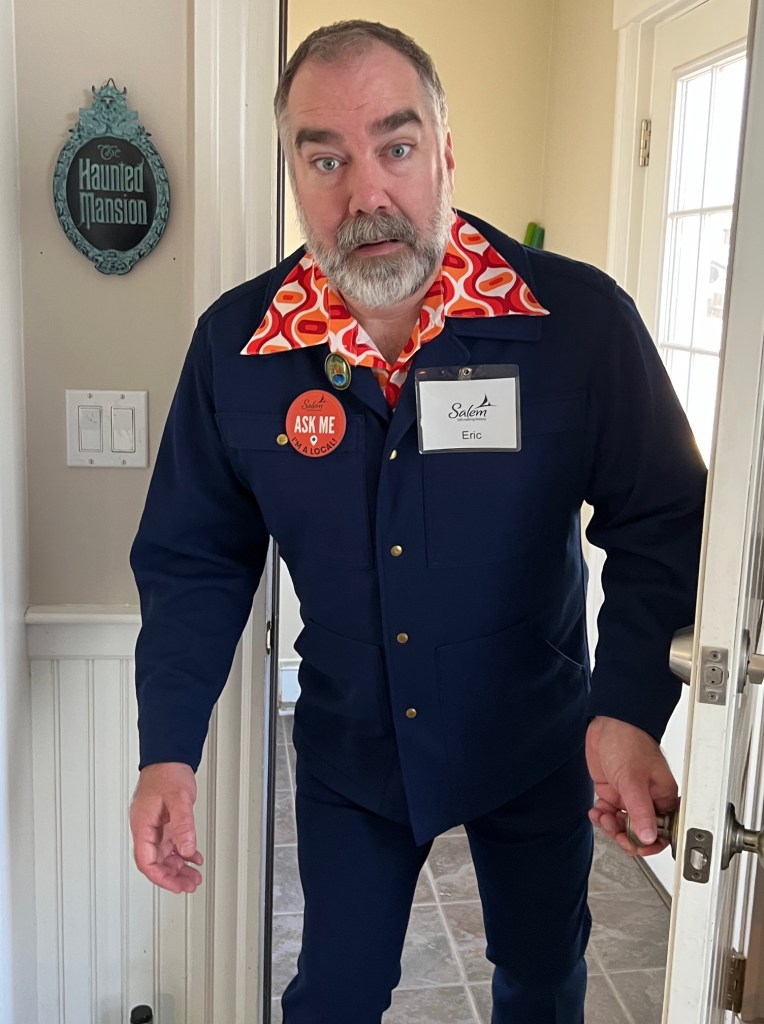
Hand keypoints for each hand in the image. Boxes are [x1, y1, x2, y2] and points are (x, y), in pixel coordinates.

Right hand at [129, 762, 203, 892]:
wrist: (169, 757)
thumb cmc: (167, 772)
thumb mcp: (179, 799)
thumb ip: (183, 826)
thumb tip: (187, 851)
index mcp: (143, 824)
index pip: (146, 860)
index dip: (160, 877)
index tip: (175, 885)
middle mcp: (146, 828)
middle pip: (155, 862)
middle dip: (172, 877)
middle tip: (189, 885)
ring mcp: (155, 826)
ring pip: (164, 855)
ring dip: (178, 868)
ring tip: (194, 876)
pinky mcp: (164, 822)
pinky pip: (171, 844)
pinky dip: (183, 853)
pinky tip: (194, 858)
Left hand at [585, 716, 677, 856]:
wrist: (608, 722)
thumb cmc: (630, 741)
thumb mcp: (633, 780)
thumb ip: (640, 810)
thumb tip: (649, 837)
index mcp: (662, 796)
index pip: (662, 830)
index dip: (649, 842)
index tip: (636, 844)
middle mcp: (647, 798)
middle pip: (640, 831)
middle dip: (627, 835)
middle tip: (616, 832)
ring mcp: (629, 794)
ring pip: (623, 824)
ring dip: (611, 826)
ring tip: (603, 818)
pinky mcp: (613, 790)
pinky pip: (609, 812)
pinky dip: (601, 816)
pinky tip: (597, 812)